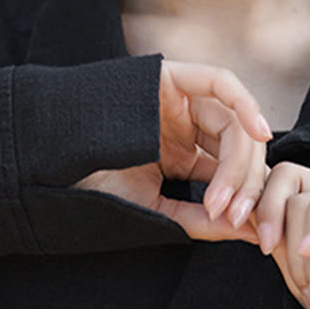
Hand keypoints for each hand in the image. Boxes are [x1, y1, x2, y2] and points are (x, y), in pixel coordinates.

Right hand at [75, 61, 271, 239]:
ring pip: (232, 123)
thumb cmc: (93, 187)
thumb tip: (250, 232)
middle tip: (236, 217)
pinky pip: (220, 82)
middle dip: (244, 184)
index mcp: (183, 153)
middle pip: (238, 147)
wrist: (52, 163)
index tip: (250, 230)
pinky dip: (244, 103)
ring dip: (239, 162)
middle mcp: (186, 124)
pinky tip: (257, 131)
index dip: (245, 198)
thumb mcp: (154, 208)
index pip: (230, 170)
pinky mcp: (172, 77)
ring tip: (224, 199)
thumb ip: (200, 219)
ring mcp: (180, 100)